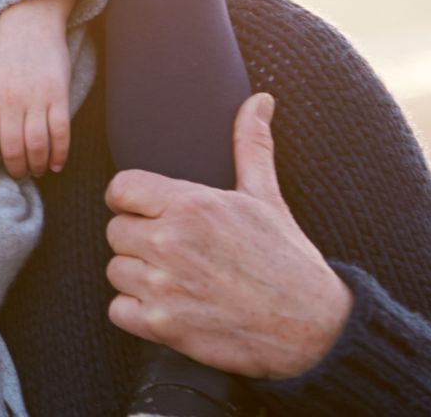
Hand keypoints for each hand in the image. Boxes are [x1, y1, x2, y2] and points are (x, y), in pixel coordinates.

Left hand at [0, 0, 74, 183]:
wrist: (30, 23)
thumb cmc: (3, 54)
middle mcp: (9, 101)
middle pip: (11, 148)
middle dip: (15, 169)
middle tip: (19, 175)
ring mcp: (35, 98)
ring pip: (37, 145)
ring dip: (37, 165)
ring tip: (37, 170)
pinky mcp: (58, 95)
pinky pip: (61, 133)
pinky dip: (60, 153)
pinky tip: (57, 164)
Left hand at [104, 93, 353, 378]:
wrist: (315, 330)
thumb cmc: (289, 260)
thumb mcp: (268, 198)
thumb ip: (251, 145)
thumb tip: (260, 100)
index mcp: (191, 205)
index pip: (120, 188)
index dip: (134, 201)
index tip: (153, 213)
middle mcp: (171, 243)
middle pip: (115, 231)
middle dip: (139, 239)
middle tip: (175, 251)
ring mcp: (164, 286)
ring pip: (116, 271)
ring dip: (138, 276)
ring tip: (177, 278)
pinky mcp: (162, 326)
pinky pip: (118, 310)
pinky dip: (137, 312)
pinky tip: (169, 307)